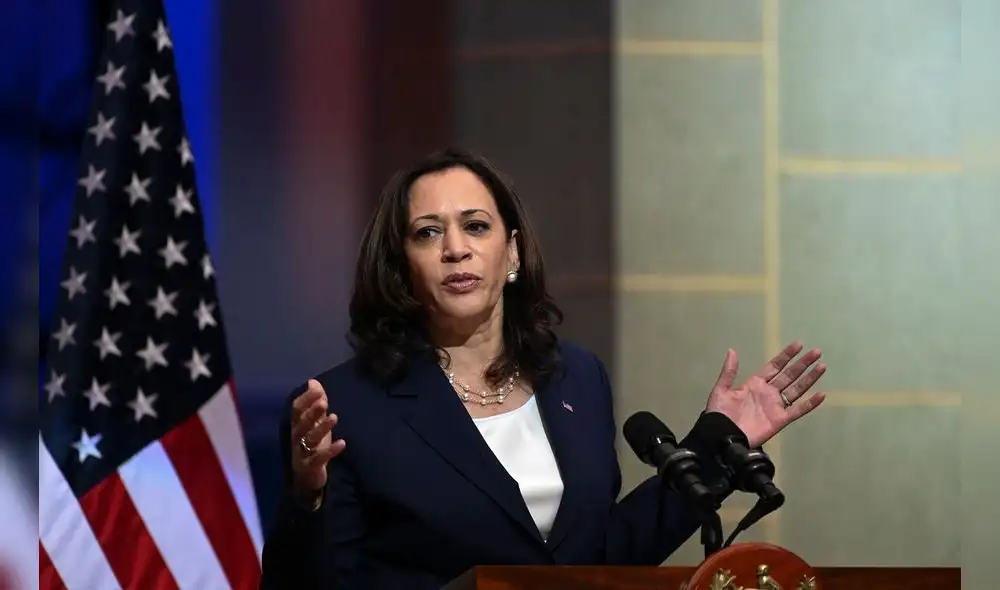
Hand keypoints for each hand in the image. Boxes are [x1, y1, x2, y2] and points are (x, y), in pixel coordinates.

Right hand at [290, 379, 345, 502]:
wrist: (306, 478)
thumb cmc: (312, 446)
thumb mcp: (315, 423)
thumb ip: (315, 403)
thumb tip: (313, 381)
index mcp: (297, 425)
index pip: (296, 410)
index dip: (306, 399)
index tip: (317, 390)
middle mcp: (296, 438)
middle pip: (301, 423)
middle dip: (311, 413)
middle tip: (324, 403)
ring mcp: (301, 453)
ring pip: (309, 439)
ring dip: (321, 428)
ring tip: (334, 417)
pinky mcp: (309, 466)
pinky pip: (318, 458)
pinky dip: (330, 451)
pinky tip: (342, 443)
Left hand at [705, 341, 826, 447]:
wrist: (722, 436)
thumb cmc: (720, 414)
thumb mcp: (721, 390)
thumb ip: (729, 372)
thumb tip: (732, 350)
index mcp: (755, 384)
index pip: (775, 366)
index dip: (786, 356)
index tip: (799, 344)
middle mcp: (769, 393)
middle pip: (789, 375)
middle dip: (803, 364)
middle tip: (816, 352)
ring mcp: (776, 406)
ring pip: (797, 389)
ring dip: (809, 378)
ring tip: (822, 366)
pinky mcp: (780, 420)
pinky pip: (798, 410)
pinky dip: (810, 404)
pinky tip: (821, 395)